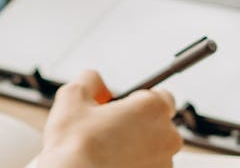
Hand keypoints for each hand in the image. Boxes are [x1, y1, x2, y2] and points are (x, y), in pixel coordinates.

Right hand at [35, 70, 182, 167]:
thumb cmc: (74, 144)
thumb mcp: (73, 95)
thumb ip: (91, 80)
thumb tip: (98, 83)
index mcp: (152, 108)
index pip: (162, 96)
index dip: (140, 100)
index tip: (123, 107)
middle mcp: (166, 137)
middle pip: (159, 124)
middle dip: (139, 125)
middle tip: (110, 129)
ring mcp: (164, 164)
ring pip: (154, 149)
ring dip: (138, 148)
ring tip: (107, 152)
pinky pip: (148, 167)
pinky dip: (135, 165)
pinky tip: (111, 164)